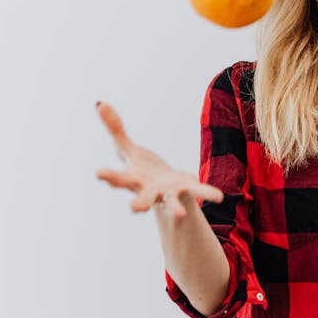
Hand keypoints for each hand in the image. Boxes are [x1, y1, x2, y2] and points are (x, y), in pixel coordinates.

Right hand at [94, 101, 223, 220]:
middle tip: (133, 209)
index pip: (118, 179)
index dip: (109, 176)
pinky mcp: (187, 190)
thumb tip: (99, 102)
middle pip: (142, 199)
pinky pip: (198, 191)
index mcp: (134, 180)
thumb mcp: (128, 149)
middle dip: (139, 203)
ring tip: (179, 215)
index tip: (99, 174)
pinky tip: (219, 197)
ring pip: (171, 202)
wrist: (165, 190)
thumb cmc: (143, 171)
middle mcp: (150, 191)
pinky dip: (207, 193)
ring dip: (175, 208)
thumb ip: (115, 128)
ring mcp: (169, 194)